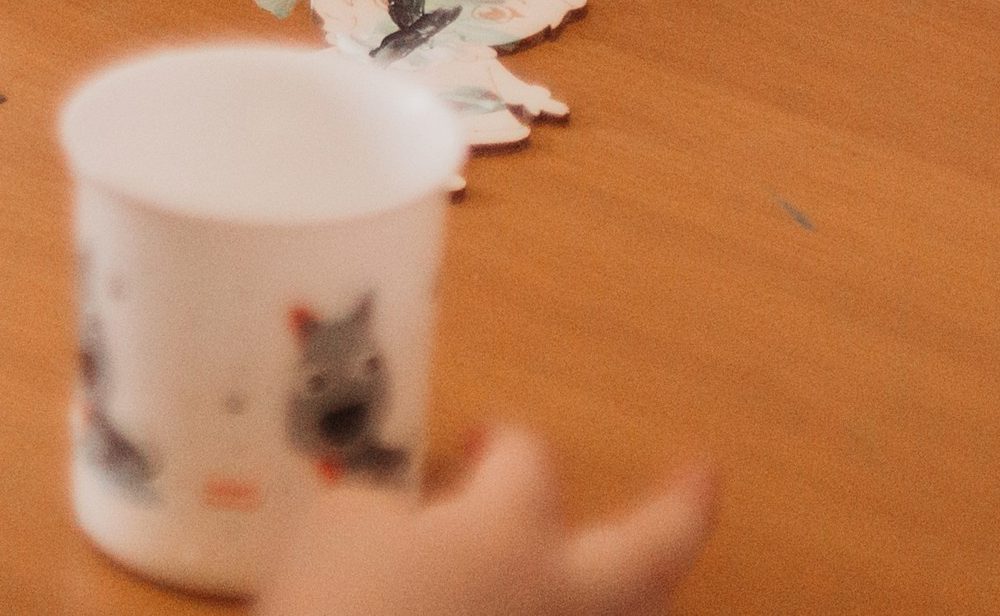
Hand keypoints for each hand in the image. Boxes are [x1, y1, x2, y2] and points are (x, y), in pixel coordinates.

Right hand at [257, 426, 717, 615]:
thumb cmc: (343, 610)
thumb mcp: (335, 532)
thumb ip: (381, 508)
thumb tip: (401, 520)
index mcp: (511, 530)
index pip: (526, 457)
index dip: (505, 438)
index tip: (483, 440)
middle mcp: (565, 597)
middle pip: (651, 547)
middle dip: (681, 509)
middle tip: (702, 475)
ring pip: (636, 613)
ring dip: (645, 586)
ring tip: (648, 567)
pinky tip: (558, 610)